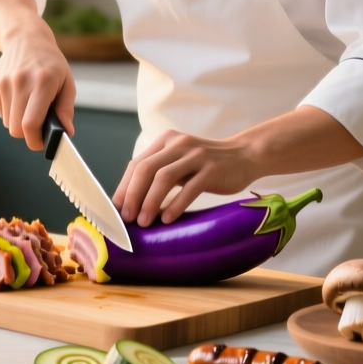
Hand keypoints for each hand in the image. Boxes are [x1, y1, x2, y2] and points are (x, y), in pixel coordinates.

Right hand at [0, 0, 74, 149]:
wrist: (25, 38)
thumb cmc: (51, 63)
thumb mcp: (66, 82)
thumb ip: (66, 109)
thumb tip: (66, 132)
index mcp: (43, 82)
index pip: (30, 123)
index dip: (35, 140)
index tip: (41, 143)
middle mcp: (20, 81)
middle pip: (16, 129)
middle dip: (28, 134)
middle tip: (38, 128)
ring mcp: (4, 82)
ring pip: (8, 123)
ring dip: (19, 121)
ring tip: (30, 105)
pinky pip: (1, 112)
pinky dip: (10, 111)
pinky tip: (19, 96)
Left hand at [112, 130, 261, 226]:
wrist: (245, 155)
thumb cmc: (207, 165)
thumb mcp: (180, 161)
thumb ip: (160, 173)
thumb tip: (133, 203)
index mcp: (166, 141)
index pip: (137, 164)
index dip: (124, 187)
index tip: (117, 209)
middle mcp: (178, 144)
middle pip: (146, 169)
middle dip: (133, 195)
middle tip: (128, 218)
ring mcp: (196, 155)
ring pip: (164, 177)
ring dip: (150, 202)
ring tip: (144, 222)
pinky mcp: (213, 169)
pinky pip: (189, 188)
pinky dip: (176, 205)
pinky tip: (168, 220)